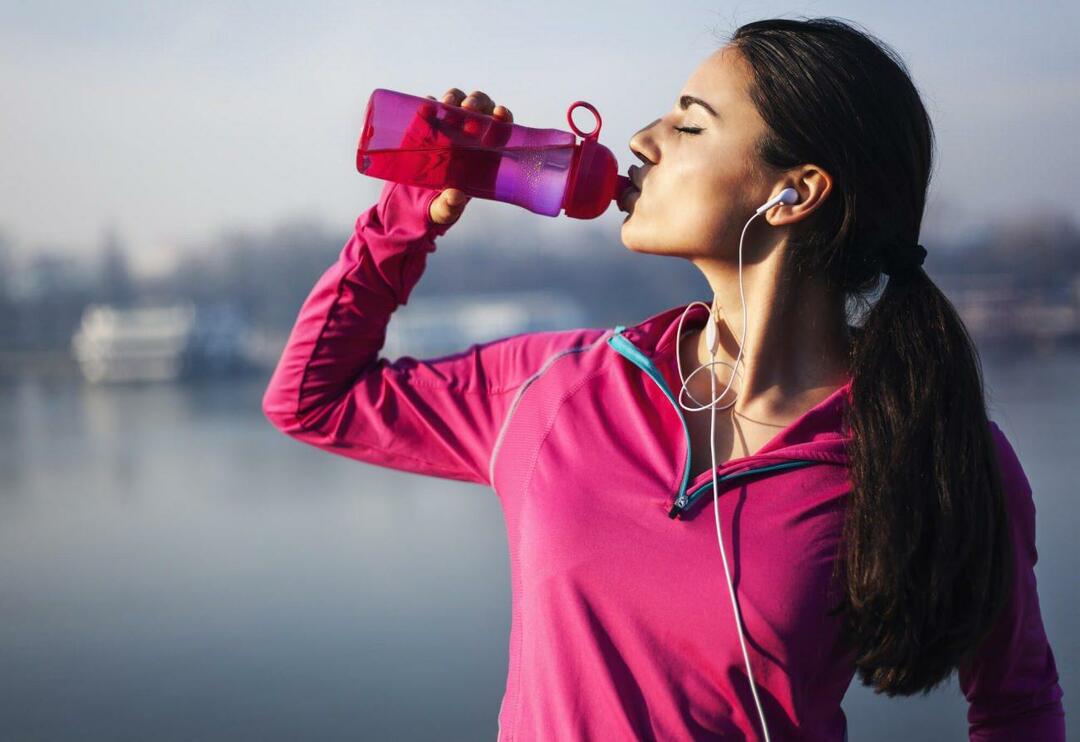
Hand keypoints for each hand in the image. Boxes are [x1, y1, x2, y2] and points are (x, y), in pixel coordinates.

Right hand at [425, 88, 513, 225]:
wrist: (412, 199)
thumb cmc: (440, 202)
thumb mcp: (444, 209)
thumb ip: (450, 206)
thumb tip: (454, 197)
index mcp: (484, 150)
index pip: (501, 126)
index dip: (503, 116)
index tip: (499, 113)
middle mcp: (469, 132)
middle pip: (480, 106)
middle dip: (477, 102)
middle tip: (468, 109)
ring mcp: (447, 125)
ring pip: (457, 100)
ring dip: (454, 98)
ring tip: (447, 105)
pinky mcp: (426, 124)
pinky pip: (429, 106)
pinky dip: (428, 104)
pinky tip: (426, 107)